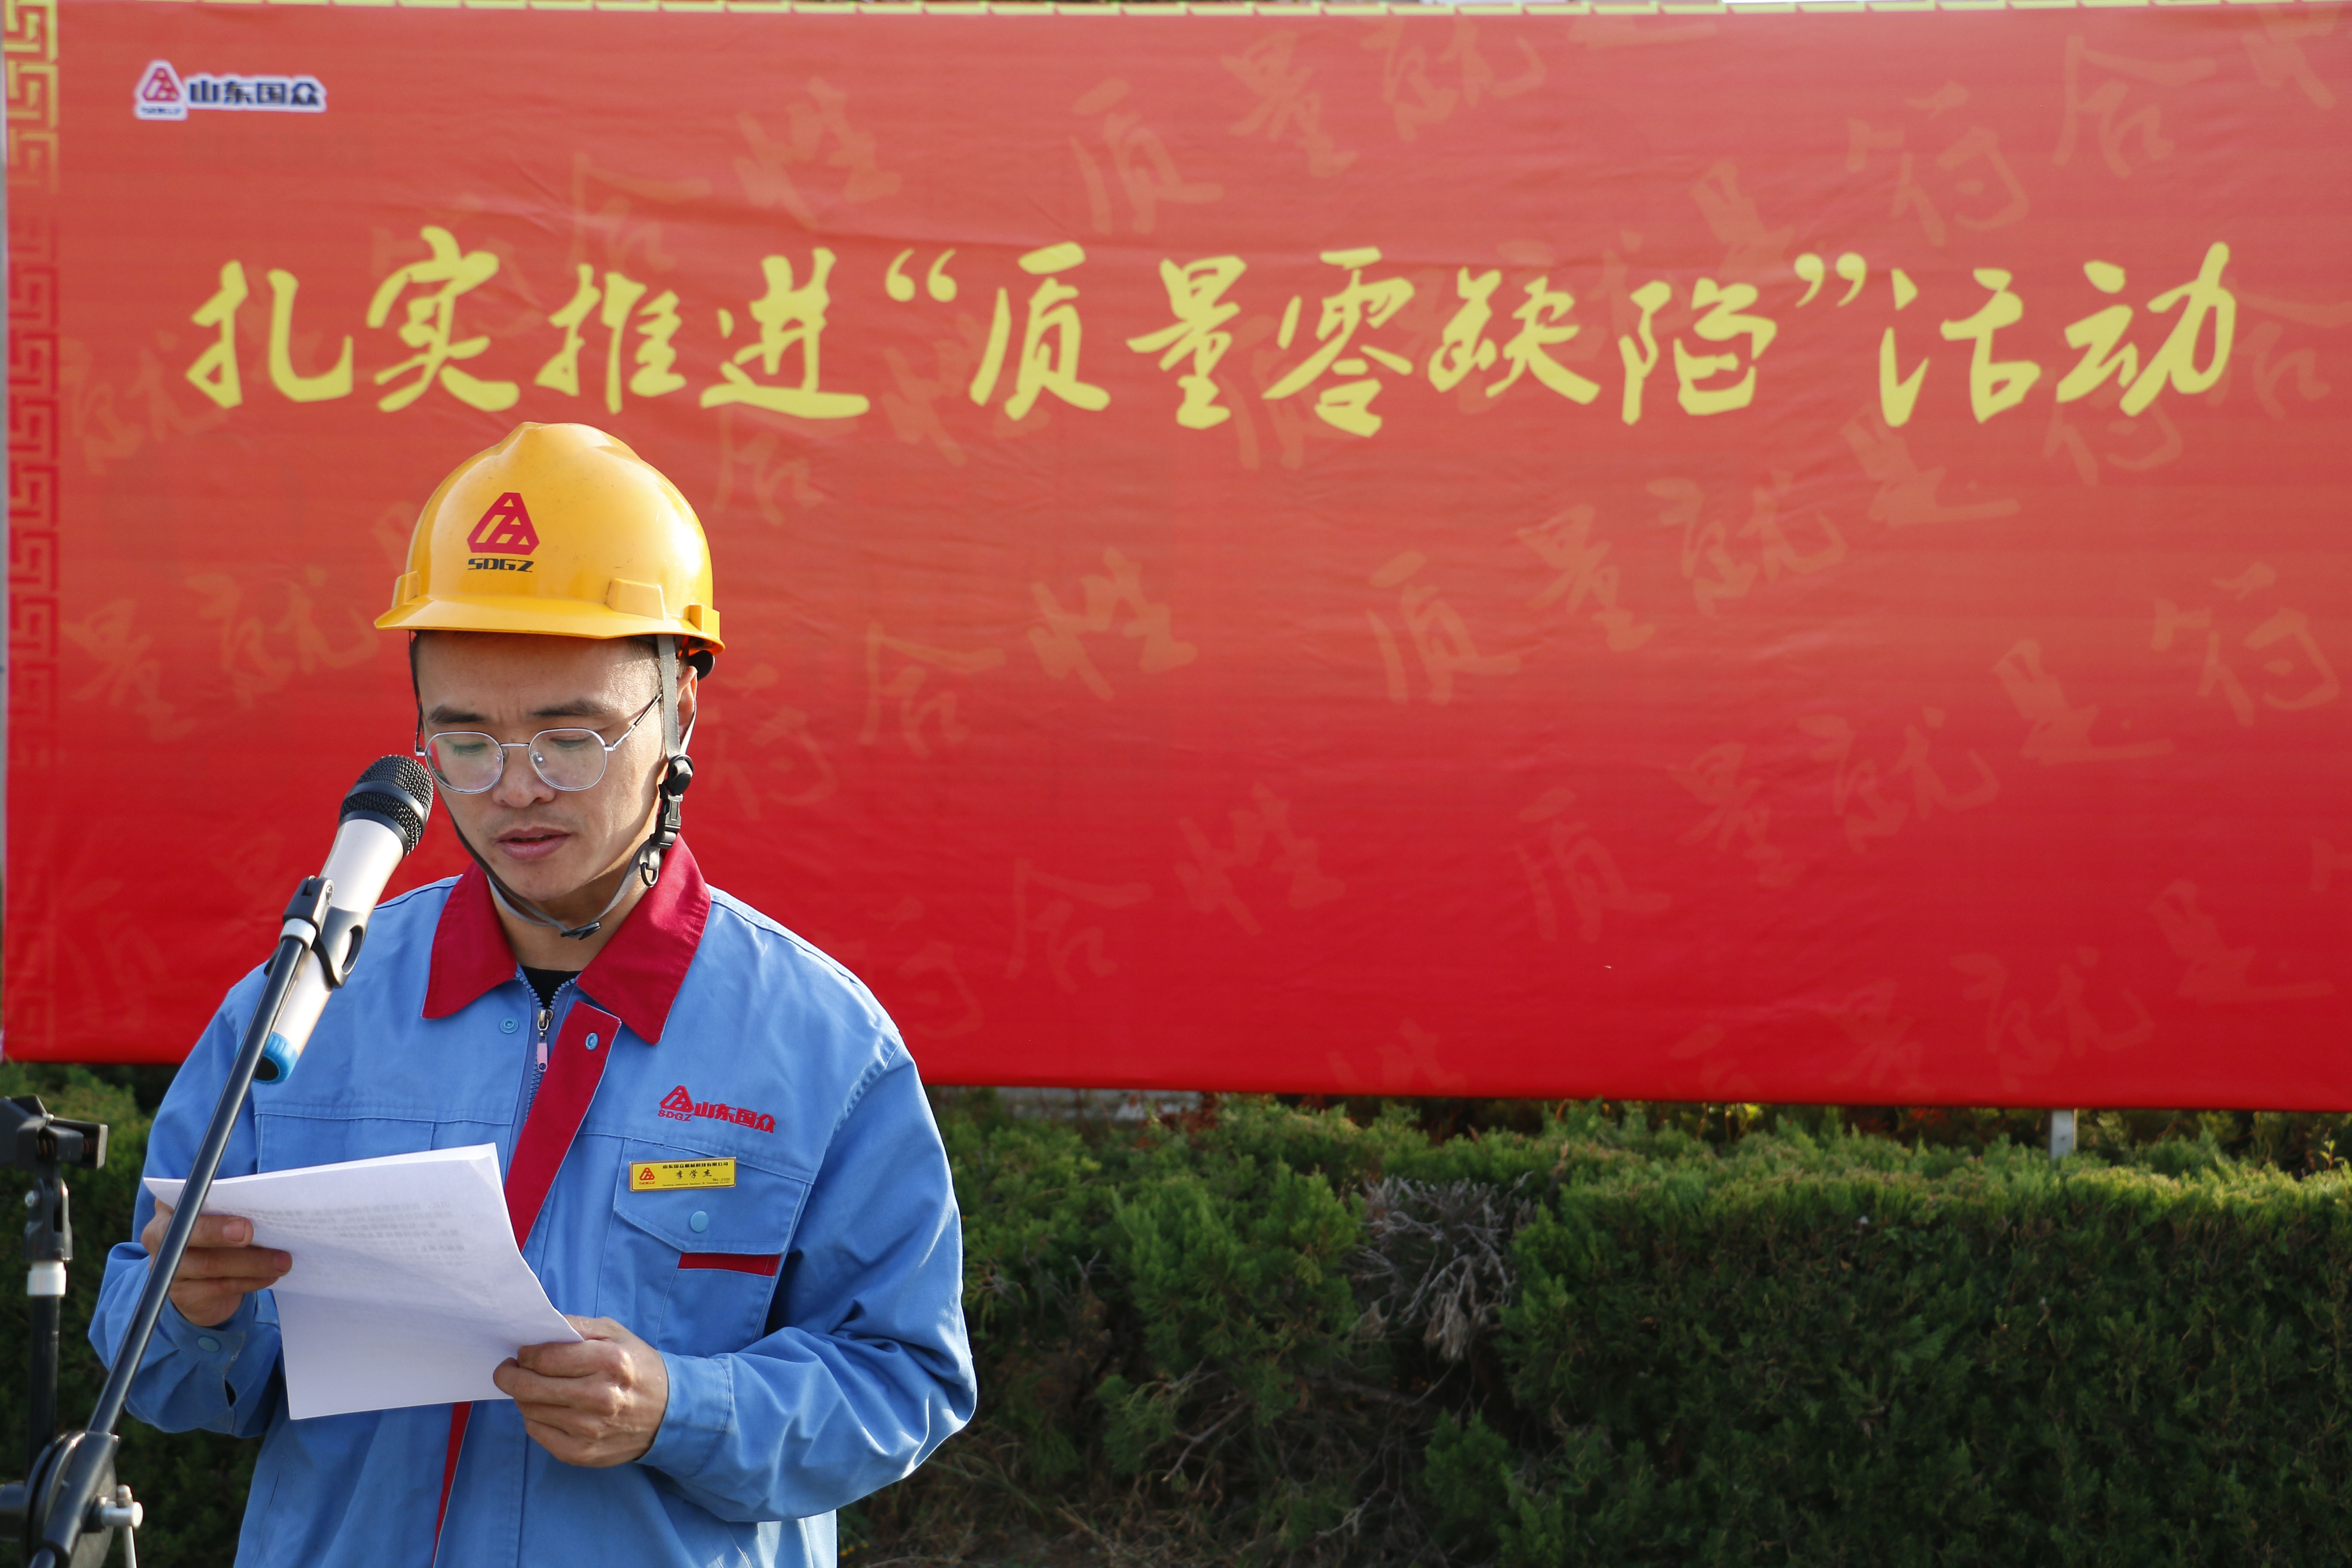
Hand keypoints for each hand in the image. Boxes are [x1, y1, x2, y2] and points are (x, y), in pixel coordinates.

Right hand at [141, 1200, 291, 1330]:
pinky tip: (270, 1276)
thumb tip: (266, 1202)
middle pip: (189, 1234)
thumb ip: (231, 1206)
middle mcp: (160, 1235)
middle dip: (219, 1233)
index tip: (233, 1213)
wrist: (200, 1282)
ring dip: (251, 1263)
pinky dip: (250, 1281)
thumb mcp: (220, 1215)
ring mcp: (169, 1268)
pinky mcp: (183, 1295)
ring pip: (210, 1265)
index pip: (185, 1201)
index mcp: (171, 1206)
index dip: (204, 1204)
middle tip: (248, 1232)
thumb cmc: (217, 1236)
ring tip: (282, 1262)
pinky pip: (219, 1287)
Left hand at [494, 1315, 668, 1466]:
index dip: (526, 1354)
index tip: (522, 1352)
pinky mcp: (582, 1452)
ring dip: (523, 1396)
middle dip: (510, 1375)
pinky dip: (533, 1418)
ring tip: (531, 1387)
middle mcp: (600, 1397)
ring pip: (531, 1410)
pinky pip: (538, 1432)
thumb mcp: (616, 1334)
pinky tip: (545, 1408)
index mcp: (611, 1361)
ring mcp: (590, 1429)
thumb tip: (537, 1330)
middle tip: (507, 1370)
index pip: (546, 1358)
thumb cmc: (636, 1367)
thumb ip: (577, 1326)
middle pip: (531, 1387)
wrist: (668, 1413)